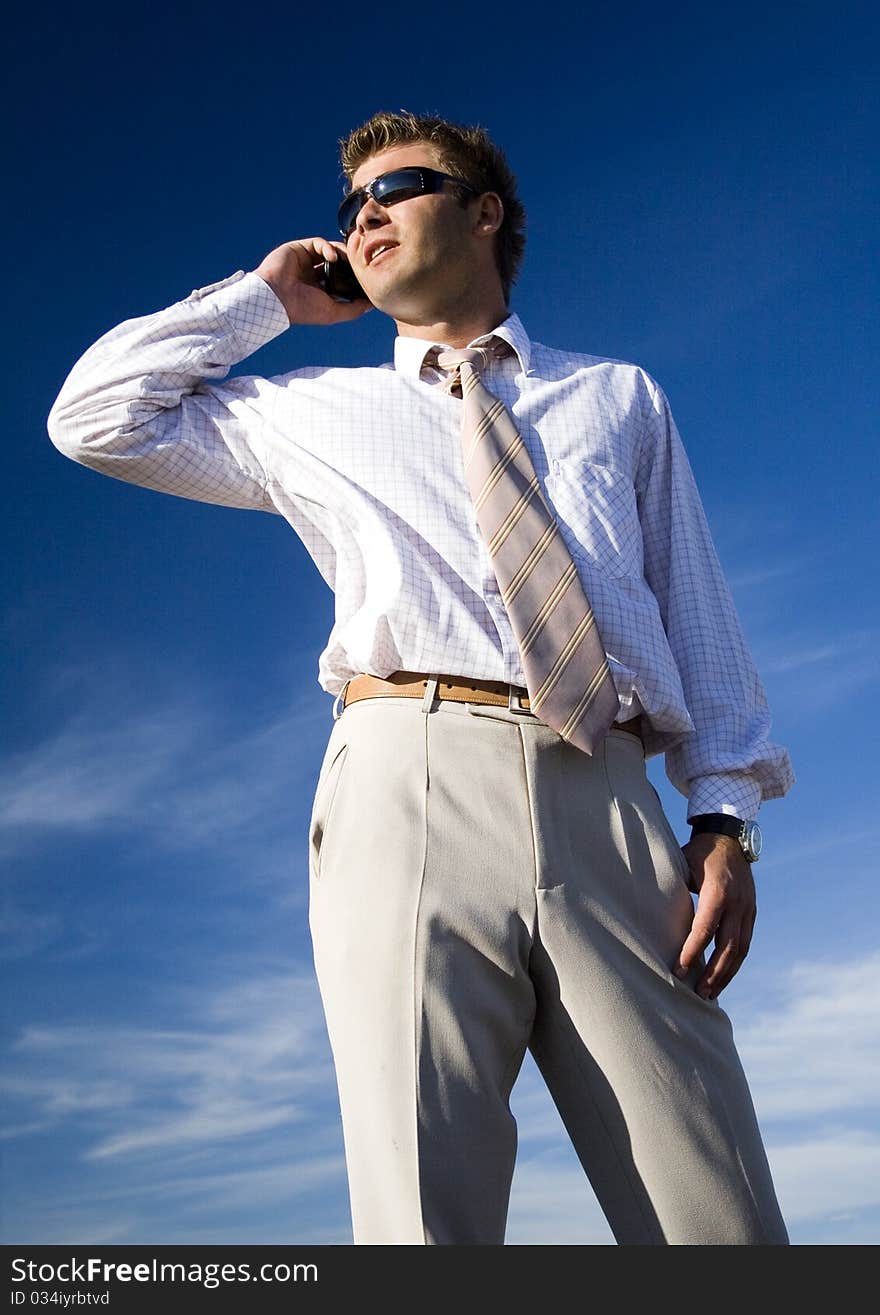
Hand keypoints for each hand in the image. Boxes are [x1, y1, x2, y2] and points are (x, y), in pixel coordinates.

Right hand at [252, 237, 371, 325]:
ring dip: (342, 253)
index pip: (342, 280)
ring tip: (350, 259)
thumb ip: (353, 310)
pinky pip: (318, 242)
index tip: (366, 278)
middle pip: (339, 263)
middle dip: (350, 263)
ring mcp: (306, 261)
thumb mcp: (333, 313)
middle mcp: (313, 275)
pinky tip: (333, 257)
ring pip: (331, 251)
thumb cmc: (303, 309)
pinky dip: (328, 248)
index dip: (354, 278)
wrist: (276, 297)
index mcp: (320, 290)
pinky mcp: (299, 248)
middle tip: (361, 264)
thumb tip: (372, 305)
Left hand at [674, 832, 756, 998]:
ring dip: (726, 974)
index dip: (693, 951)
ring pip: (740, 949)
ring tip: (711, 993)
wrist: (729, 837)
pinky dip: (735, 963)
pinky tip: (723, 977)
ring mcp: (748, 908)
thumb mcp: (682, 865)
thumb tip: (652, 917)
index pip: (705, 928)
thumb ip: (674, 891)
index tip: (680, 969)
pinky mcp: (752, 912)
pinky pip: (745, 943)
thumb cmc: (698, 853)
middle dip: (713, 973)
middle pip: (728, 946)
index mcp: (718, 891)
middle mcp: (737, 902)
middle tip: (699, 993)